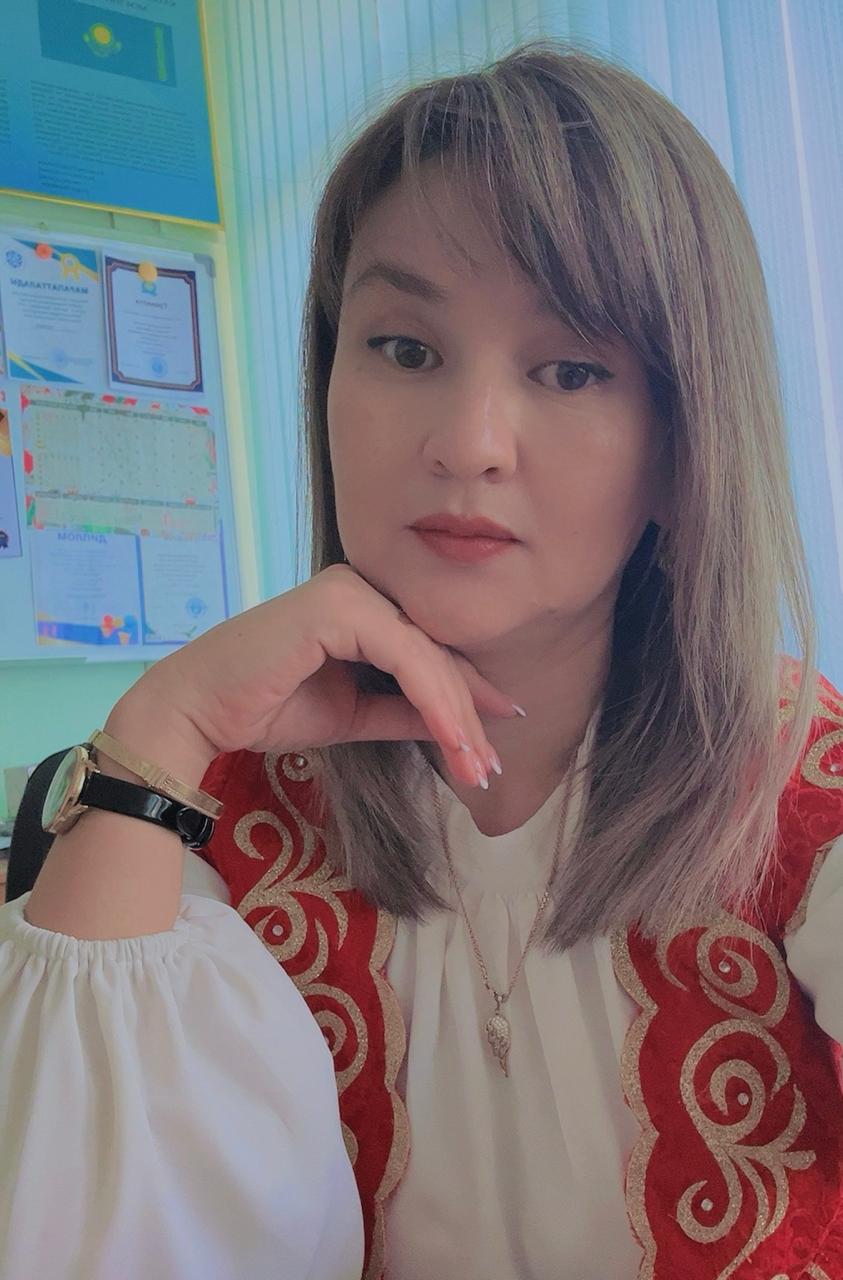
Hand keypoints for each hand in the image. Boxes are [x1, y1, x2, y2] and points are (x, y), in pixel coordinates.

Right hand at [115, 564, 520, 787]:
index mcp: (362, 605)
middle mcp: (360, 586)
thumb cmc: (263, 709)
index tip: (493, 744)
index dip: (467, 698)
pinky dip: (434, 701)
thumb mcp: (352, 715)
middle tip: (490, 770)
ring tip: (478, 768)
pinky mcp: (339, 606)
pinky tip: (453, 740)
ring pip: (427, 657)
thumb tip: (460, 726)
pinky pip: (406, 657)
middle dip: (469, 716)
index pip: (429, 652)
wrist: (198, 712)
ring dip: (458, 717)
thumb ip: (402, 711)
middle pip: (436, 654)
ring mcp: (350, 590)